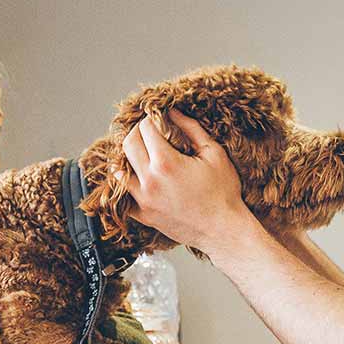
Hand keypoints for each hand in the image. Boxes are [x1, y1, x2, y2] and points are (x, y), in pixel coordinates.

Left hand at [121, 108, 255, 256]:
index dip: (152, 119)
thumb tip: (173, 112)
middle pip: (128, 144)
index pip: (145, 129)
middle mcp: (149, 181)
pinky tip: (138, 178)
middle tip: (150, 132)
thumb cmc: (224, 194)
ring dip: (128, 157)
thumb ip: (191, 129)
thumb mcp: (214, 153)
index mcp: (166, 163)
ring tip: (142, 153)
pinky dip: (127, 184)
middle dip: (137, 132)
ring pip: (119, 171)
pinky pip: (124, 197)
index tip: (159, 119)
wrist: (224, 231)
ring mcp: (144, 201)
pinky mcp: (144, 216)